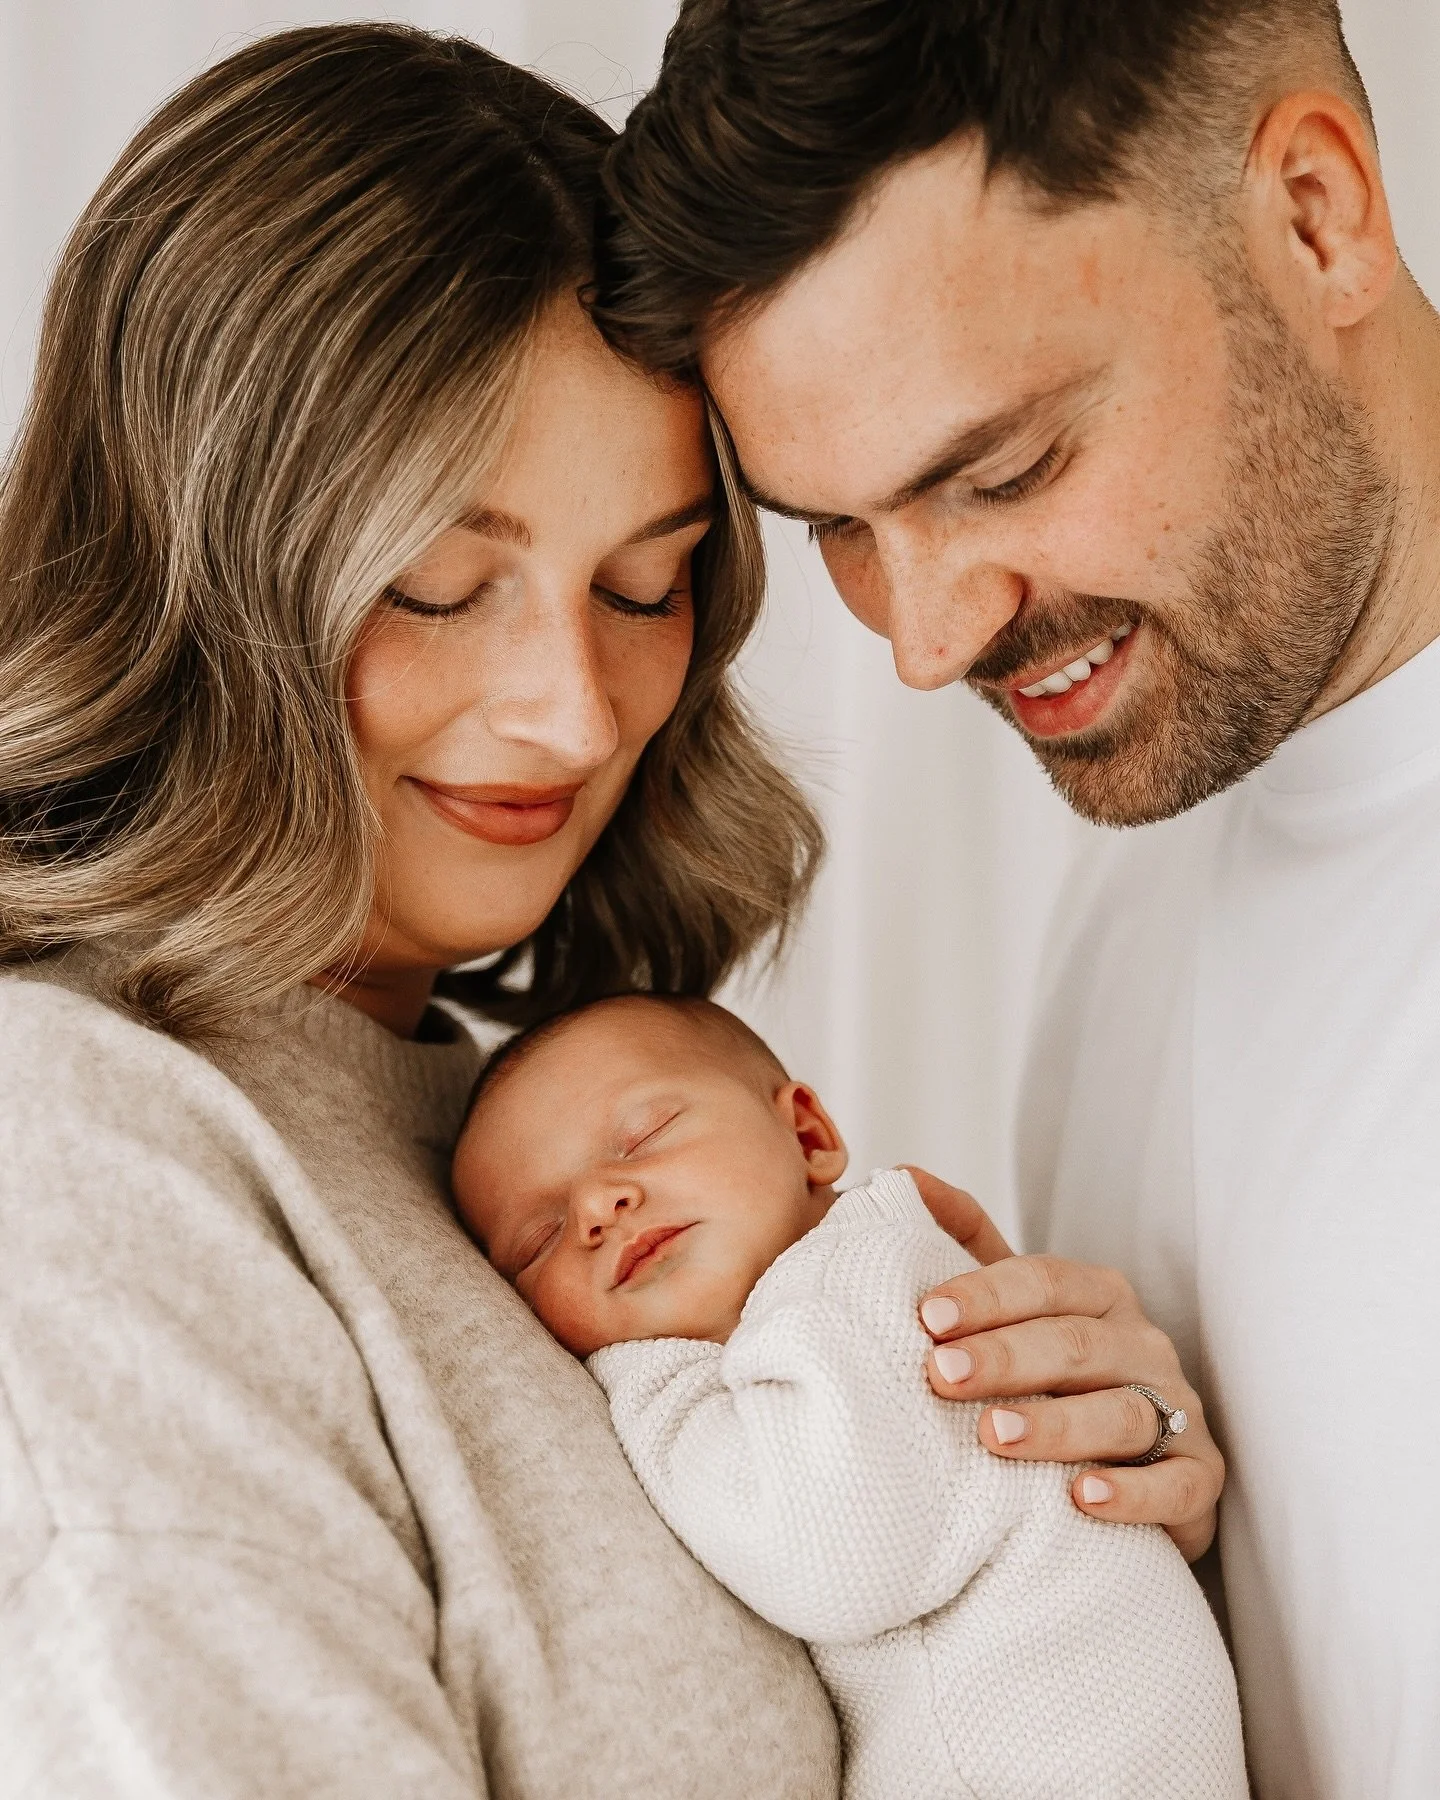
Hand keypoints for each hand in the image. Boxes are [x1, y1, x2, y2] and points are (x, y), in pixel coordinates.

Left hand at [903, 1167, 1223, 1561]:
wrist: (1119, 1470)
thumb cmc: (1049, 1379)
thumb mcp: (1008, 1306)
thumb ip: (960, 1238)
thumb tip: (902, 1177)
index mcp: (1097, 1296)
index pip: (1045, 1281)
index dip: (987, 1294)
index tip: (927, 1316)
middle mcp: (1142, 1345)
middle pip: (1076, 1343)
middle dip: (1005, 1357)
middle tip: (941, 1375)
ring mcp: (1177, 1411)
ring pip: (1122, 1412)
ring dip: (1056, 1424)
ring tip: (994, 1436)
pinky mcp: (1199, 1480)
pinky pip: (1176, 1485)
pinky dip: (1133, 1493)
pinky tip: (1083, 1498)